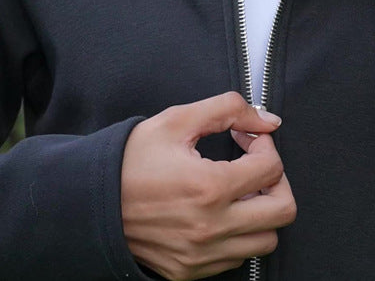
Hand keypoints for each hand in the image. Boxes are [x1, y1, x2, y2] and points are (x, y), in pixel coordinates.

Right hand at [121, 91, 296, 280]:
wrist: (92, 200)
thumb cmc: (132, 159)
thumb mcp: (177, 120)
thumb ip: (228, 110)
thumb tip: (268, 121)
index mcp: (209, 188)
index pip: (272, 168)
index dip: (265, 145)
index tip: (247, 138)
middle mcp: (210, 228)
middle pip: (283, 210)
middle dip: (277, 180)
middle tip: (256, 165)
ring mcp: (201, 255)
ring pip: (266, 239)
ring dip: (262, 210)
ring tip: (239, 189)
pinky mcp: (191, 270)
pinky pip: (238, 257)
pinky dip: (241, 232)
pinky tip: (222, 210)